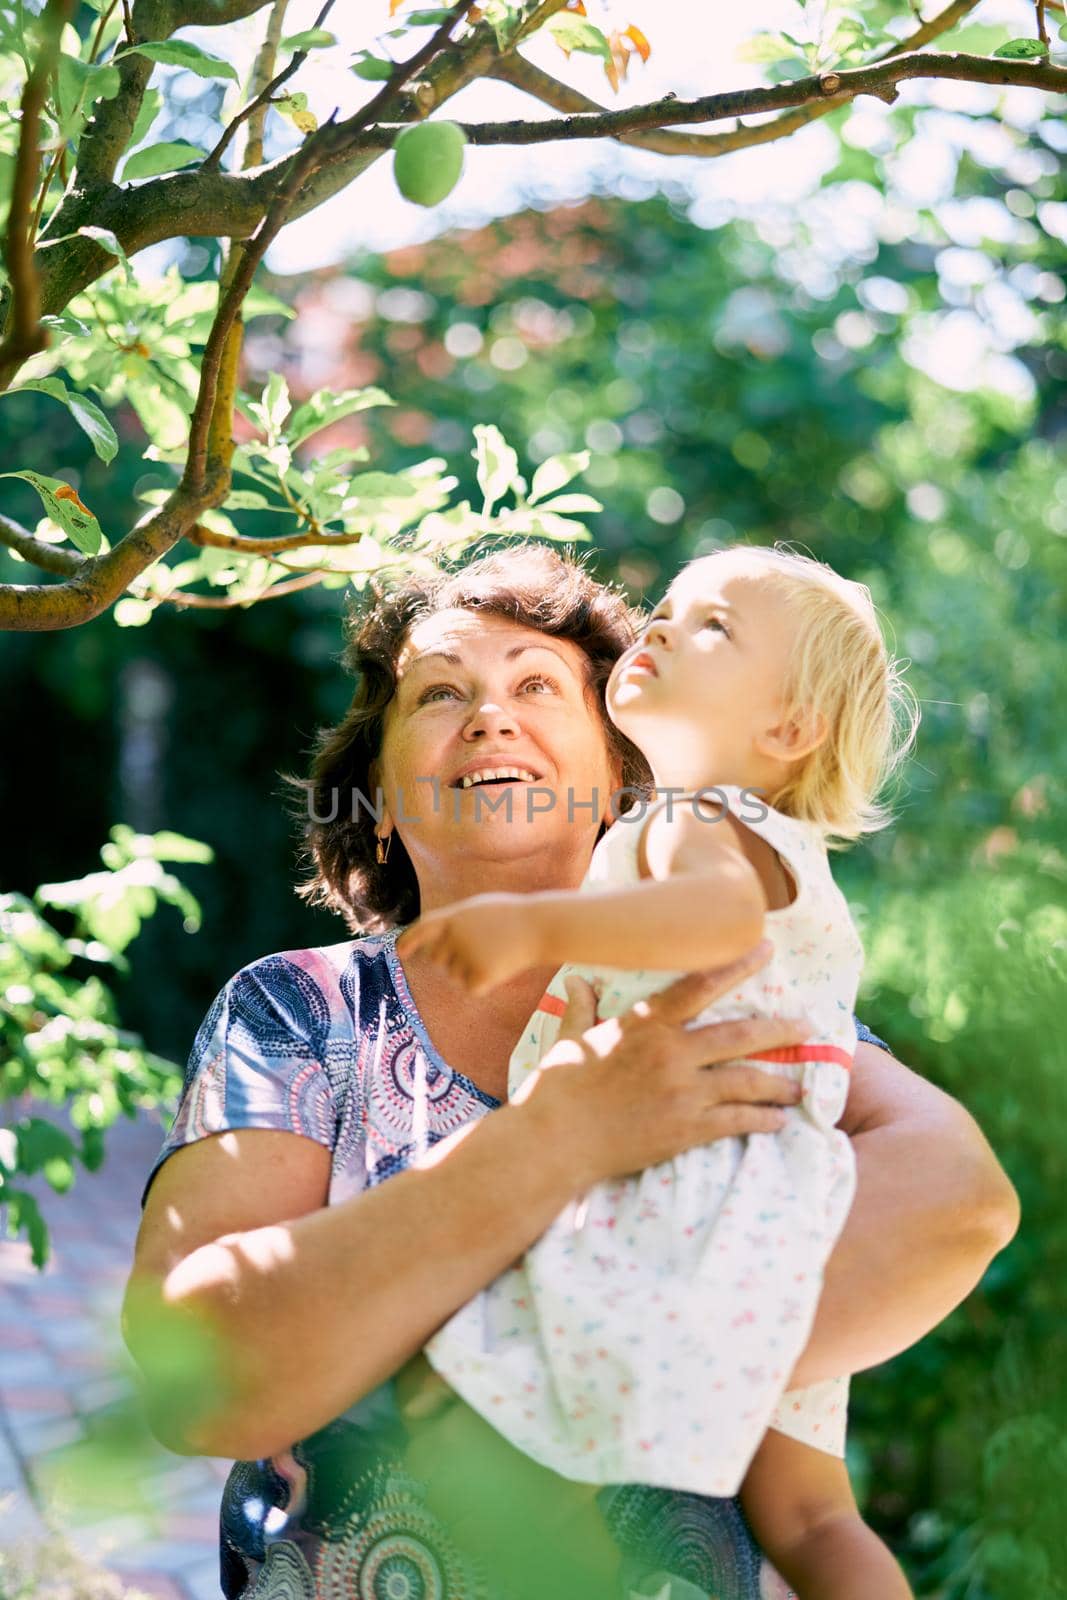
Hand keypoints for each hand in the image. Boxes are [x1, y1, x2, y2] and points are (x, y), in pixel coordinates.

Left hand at [396, 892, 545, 992]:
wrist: (540, 927)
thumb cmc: (511, 917)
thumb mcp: (479, 910)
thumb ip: (454, 923)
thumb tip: (430, 943)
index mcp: (454, 917)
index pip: (421, 930)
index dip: (408, 941)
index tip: (400, 953)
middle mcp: (456, 937)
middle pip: (436, 958)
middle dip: (449, 958)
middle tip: (478, 949)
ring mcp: (468, 957)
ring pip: (453, 975)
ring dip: (469, 970)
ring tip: (495, 953)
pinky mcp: (481, 976)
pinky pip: (470, 987)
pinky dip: (482, 983)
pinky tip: (501, 967)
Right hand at [514, 940, 813, 1187]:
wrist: (555, 1139)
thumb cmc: (557, 1087)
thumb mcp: (569, 1038)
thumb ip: (581, 1008)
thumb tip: (576, 980)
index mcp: (645, 1024)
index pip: (700, 985)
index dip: (737, 965)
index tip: (766, 949)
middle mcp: (671, 1052)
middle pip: (740, 1035)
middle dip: (779, 1029)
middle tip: (807, 1026)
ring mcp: (682, 1091)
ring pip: (747, 1080)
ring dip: (778, 1083)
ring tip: (798, 1087)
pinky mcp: (686, 1129)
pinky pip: (736, 1120)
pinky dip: (762, 1120)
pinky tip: (778, 1122)